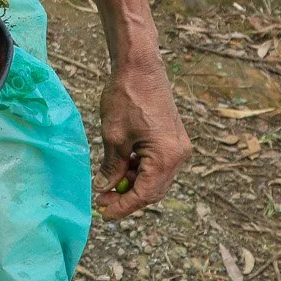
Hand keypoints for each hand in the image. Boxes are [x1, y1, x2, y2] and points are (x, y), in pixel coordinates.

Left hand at [96, 50, 191, 219]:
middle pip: (153, 190)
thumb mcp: (113, 137)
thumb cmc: (126, 97)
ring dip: (133, 184)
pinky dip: (139, 170)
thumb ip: (111, 167)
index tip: (103, 213)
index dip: (123, 206)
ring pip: (155, 178)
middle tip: (102, 200)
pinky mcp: (173, 140)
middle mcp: (179, 155)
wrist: (140, 67)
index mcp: (166, 156)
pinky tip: (121, 168)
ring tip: (107, 183)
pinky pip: (157, 164)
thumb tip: (104, 188)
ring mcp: (179, 147)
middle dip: (127, 197)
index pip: (145, 194)